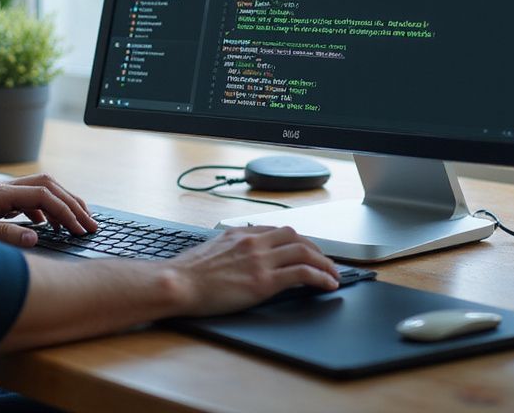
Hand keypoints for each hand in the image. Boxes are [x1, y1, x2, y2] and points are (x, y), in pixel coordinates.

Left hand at [0, 173, 98, 247]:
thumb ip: (1, 236)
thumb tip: (36, 236)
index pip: (44, 196)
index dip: (66, 212)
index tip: (81, 229)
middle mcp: (0, 189)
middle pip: (48, 186)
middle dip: (72, 202)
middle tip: (90, 223)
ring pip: (39, 190)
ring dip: (60, 203)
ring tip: (75, 222)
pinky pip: (26, 199)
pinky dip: (43, 209)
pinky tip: (43, 225)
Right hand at [167, 225, 340, 315]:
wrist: (179, 283)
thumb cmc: (189, 272)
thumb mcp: (213, 249)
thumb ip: (232, 246)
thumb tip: (240, 254)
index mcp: (242, 233)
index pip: (278, 230)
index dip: (298, 240)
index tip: (307, 249)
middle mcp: (254, 241)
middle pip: (296, 237)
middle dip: (316, 249)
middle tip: (326, 261)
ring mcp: (260, 260)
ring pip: (304, 252)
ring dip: (324, 262)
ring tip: (334, 274)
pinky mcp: (264, 281)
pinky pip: (302, 273)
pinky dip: (320, 276)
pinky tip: (327, 284)